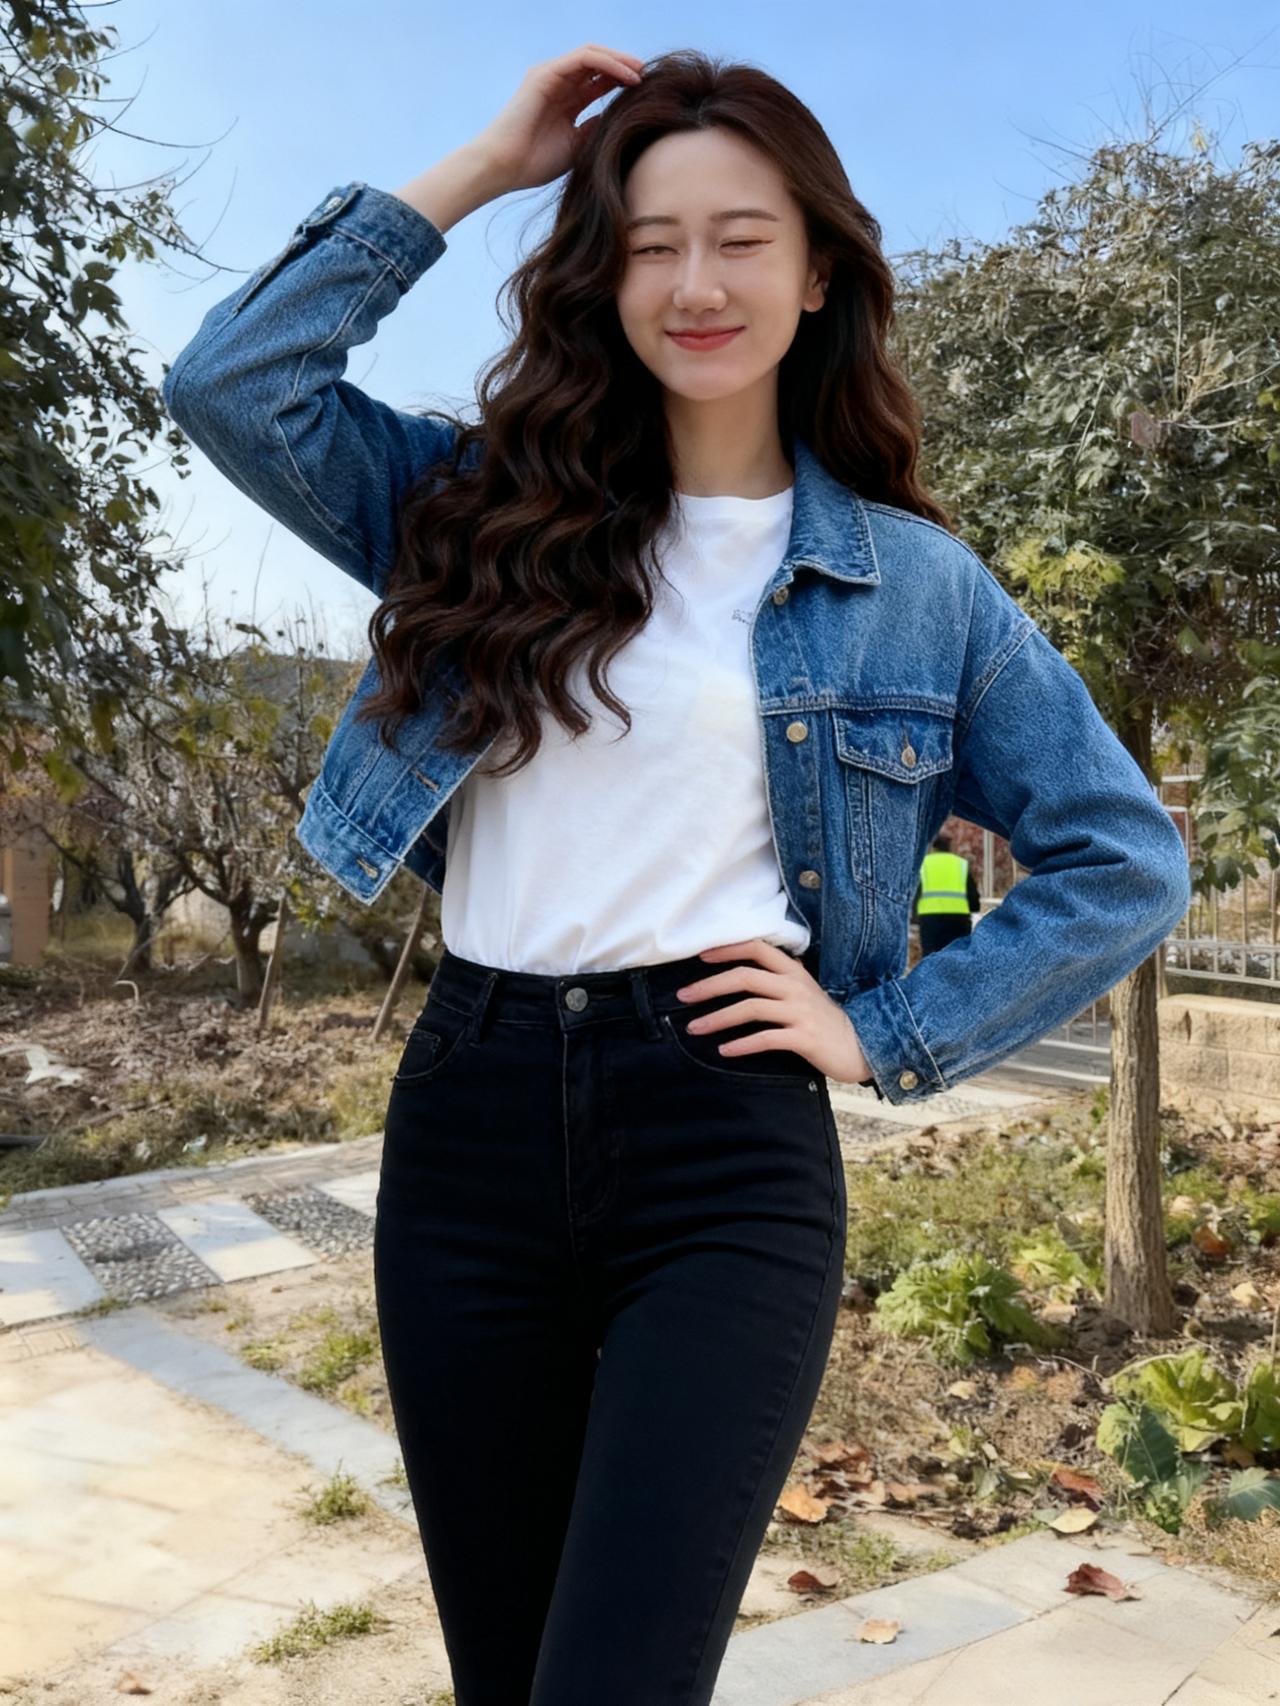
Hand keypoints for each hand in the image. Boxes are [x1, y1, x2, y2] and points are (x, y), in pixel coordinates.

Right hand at [472, 43, 646, 193]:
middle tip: (648, 77)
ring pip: (593, 56)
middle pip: (598, 65)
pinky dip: (607, 64)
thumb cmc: (535, 164)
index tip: (647, 93)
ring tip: (641, 72)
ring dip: (619, 61)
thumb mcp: (577, 146)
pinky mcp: (545, 74)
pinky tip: (626, 75)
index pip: (599, 82)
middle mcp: (559, 84)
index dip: (623, 83)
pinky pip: (583, 59)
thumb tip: (617, 120)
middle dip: (625, 67)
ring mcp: (551, 76)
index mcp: (566, 101)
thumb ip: (595, 129)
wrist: (504, 168)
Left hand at [674, 939, 873, 1085]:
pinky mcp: (804, 1038)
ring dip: (718, 1018)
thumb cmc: (825, 1020)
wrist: (862, 1046)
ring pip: (751, 1008)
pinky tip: (724, 1051)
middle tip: (682, 997)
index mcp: (793, 972)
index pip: (755, 949)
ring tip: (694, 1028)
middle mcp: (795, 987)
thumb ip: (778, 979)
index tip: (699, 956)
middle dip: (709, 986)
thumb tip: (740, 972)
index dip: (726, 949)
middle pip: (745, 977)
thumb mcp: (803, 991)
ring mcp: (800, 1012)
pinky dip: (742, 1045)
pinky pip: (766, 1038)